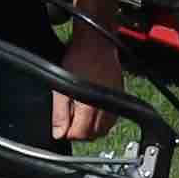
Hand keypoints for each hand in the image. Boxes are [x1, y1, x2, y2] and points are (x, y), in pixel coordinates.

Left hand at [55, 25, 124, 141]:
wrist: (96, 43)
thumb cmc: (78, 59)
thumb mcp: (61, 87)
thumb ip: (60, 113)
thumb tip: (59, 132)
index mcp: (89, 106)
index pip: (81, 134)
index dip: (69, 134)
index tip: (62, 129)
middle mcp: (105, 106)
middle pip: (94, 134)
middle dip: (81, 134)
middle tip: (70, 125)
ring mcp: (114, 101)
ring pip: (105, 129)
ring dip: (93, 129)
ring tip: (81, 120)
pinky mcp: (120, 95)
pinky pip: (113, 118)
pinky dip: (103, 121)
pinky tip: (94, 113)